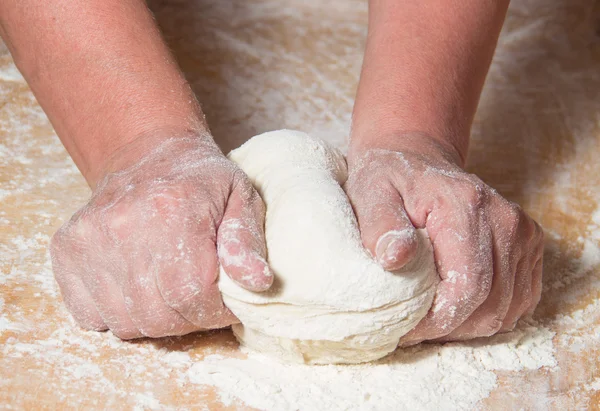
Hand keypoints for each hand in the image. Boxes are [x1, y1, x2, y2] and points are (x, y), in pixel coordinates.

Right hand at [51, 135, 272, 338]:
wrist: (148, 153)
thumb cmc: (201, 180)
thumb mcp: (240, 198)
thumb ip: (247, 241)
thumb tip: (258, 282)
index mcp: (173, 209)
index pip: (194, 295)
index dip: (215, 310)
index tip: (224, 301)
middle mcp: (123, 225)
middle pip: (159, 316)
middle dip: (188, 318)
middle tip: (199, 296)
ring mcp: (89, 239)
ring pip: (126, 322)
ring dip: (155, 319)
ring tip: (170, 289)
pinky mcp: (66, 249)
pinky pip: (91, 316)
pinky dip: (118, 314)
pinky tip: (137, 286)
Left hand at [345, 134, 542, 343]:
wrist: (416, 156)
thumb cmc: (389, 177)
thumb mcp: (371, 194)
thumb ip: (381, 226)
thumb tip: (395, 259)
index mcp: (466, 206)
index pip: (468, 286)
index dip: (438, 321)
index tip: (404, 329)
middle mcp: (504, 219)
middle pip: (491, 304)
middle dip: (450, 328)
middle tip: (412, 328)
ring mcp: (521, 231)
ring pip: (507, 308)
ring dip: (468, 324)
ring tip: (431, 317)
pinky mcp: (528, 242)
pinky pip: (519, 299)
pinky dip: (489, 313)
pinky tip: (458, 307)